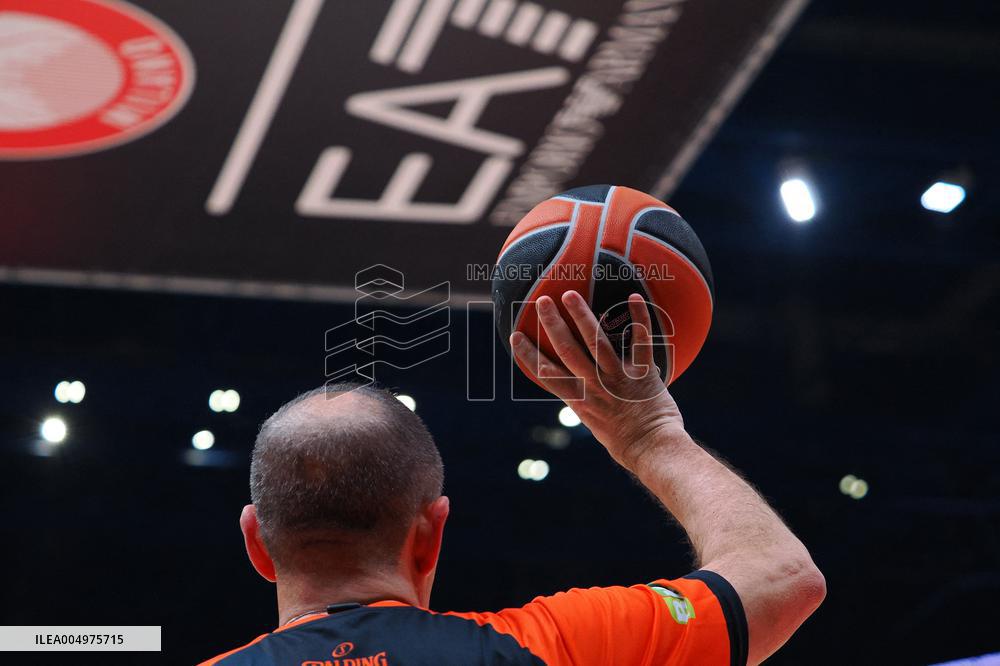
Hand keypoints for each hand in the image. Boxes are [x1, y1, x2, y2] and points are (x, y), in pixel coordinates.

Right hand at [510, 291, 686, 467]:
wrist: (652, 451)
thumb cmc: (625, 441)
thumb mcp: (594, 422)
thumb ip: (584, 400)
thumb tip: (575, 387)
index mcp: (579, 400)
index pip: (547, 374)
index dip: (529, 354)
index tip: (515, 336)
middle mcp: (594, 386)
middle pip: (567, 351)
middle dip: (552, 324)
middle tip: (542, 301)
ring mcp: (617, 379)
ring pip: (596, 342)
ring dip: (582, 316)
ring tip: (570, 295)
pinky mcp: (642, 374)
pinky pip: (641, 343)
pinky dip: (639, 319)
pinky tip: (634, 297)